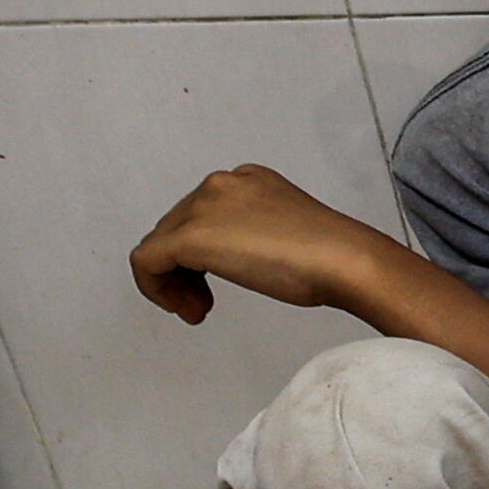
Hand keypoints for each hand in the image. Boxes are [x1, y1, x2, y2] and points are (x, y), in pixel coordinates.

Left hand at [130, 165, 391, 323]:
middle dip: (183, 271)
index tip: (215, 285)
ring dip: (173, 283)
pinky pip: (147, 263)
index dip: (198, 256)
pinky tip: (189, 309)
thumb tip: (235, 255)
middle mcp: (222, 184)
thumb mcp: (284, 230)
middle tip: (205, 304)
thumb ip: (253, 230)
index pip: (200, 215)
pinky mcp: (190, 236)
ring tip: (199, 308)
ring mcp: (204, 206)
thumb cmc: (329, 254)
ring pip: (158, 246)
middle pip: (174, 230)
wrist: (342, 259)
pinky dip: (157, 290)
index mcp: (248, 179)